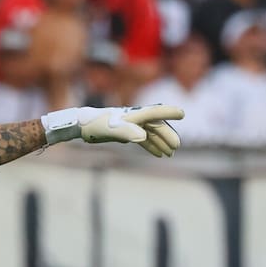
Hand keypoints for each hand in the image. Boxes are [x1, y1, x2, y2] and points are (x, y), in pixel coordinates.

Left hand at [41, 104, 184, 156]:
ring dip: (160, 143)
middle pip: (156, 126)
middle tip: (175, 147)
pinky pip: (143, 139)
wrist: (82, 126)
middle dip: (167, 136)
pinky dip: (150, 146)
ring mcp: (131, 125)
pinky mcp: (125, 133)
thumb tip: (142, 137)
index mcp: (134, 115)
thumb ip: (127, 132)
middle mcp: (135, 118)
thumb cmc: (96, 125)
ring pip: (151, 134)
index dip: (169, 112)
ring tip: (169, 154)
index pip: (155, 112)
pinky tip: (157, 154)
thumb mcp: (111, 130)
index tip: (182, 113)